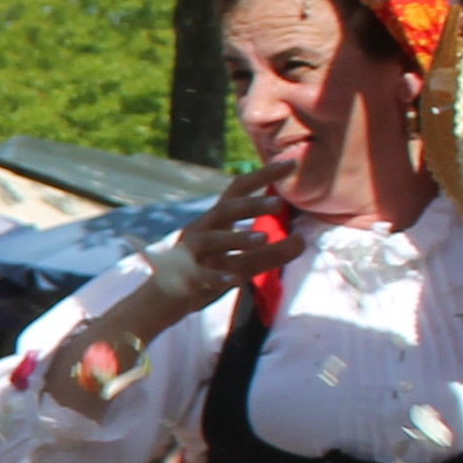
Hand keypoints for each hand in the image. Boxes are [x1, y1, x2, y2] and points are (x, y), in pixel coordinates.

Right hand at [151, 159, 305, 303]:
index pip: (238, 190)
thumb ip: (271, 253)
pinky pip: (201, 275)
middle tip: (279, 204)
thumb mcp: (241, 262)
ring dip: (237, 238)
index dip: (263, 175)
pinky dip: (218, 276)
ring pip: (211, 240)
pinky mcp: (184, 278)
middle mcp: (201, 231)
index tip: (291, 163)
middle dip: (250, 206)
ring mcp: (190, 254)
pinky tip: (236, 279)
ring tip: (264, 238)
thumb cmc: (204, 273)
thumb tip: (302, 241)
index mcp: (215, 221)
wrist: (161, 299)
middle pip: (224, 210)